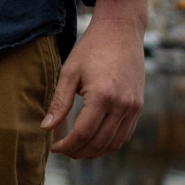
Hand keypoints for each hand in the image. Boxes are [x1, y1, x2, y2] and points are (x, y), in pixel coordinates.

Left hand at [44, 0, 146, 159]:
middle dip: (79, 152)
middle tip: (63, 151)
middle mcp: (122, 106)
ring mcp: (134, 108)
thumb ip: (59, 102)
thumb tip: (46, 128)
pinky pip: (124, 134)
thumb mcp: (69, 72)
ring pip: (114, 143)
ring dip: (95, 152)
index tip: (54, 148)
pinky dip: (109, 143)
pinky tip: (94, 141)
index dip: (67, 146)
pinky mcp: (139, 107)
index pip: (83, 134)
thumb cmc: (91, 49)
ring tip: (76, 149)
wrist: (121, 32)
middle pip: (99, 143)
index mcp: (103, 97)